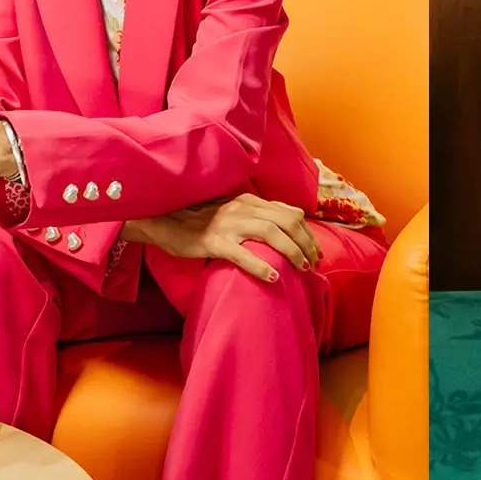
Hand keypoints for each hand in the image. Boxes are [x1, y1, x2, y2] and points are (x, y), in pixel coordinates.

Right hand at [124, 195, 320, 281]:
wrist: (165, 221)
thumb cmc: (201, 221)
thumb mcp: (233, 212)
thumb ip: (256, 216)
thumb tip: (284, 227)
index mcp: (250, 202)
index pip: (290, 212)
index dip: (307, 232)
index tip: (314, 250)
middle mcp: (243, 208)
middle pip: (287, 222)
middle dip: (306, 243)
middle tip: (313, 263)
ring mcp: (228, 224)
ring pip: (272, 234)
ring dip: (292, 252)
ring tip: (301, 269)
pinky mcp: (214, 242)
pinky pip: (242, 254)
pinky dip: (260, 266)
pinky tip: (272, 278)